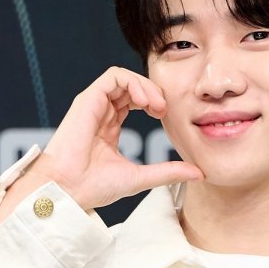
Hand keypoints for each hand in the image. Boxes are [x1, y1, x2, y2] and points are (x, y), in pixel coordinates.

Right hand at [31, 65, 204, 212]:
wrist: (69, 190)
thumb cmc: (94, 187)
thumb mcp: (140, 177)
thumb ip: (167, 172)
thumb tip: (198, 173)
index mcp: (109, 128)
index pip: (134, 101)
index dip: (153, 103)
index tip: (165, 118)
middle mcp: (101, 113)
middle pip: (131, 87)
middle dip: (153, 93)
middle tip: (164, 111)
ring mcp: (94, 105)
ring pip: (124, 78)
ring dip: (146, 86)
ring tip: (157, 105)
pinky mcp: (87, 99)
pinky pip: (113, 77)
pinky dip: (132, 82)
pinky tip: (144, 100)